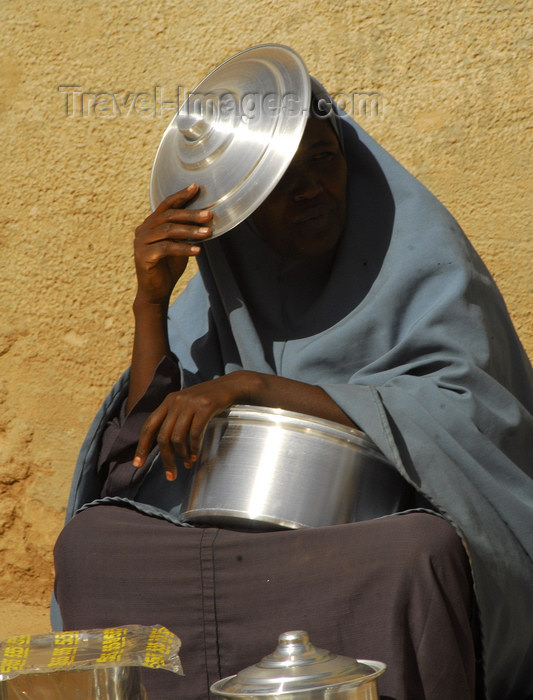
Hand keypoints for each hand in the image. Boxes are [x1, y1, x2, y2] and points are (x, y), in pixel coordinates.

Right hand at [133, 184, 212, 304]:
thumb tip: (204, 217)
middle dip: (191, 214)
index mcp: (150, 224)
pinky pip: (166, 248)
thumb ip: (184, 231)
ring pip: (168, 231)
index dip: (181, 196)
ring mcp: (141, 242)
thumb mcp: (178, 245)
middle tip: (209, 215)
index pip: (166, 205)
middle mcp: (143, 230)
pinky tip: (198, 251)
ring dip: (190, 231)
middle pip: (169, 216)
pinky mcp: (143, 256)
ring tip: (207, 233)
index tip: (196, 188)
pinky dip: (183, 249)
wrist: (156, 291)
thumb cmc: (168, 267)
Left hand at [133, 371, 256, 480]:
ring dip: (182, 454)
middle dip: (166, 459)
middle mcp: (176, 401)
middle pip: (163, 436)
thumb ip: (174, 419)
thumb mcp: (186, 405)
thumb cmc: (207, 401)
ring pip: (178, 437)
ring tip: (187, 462)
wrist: (230, 386)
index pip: (149, 426)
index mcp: (168, 402)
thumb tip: (165, 447)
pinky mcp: (205, 406)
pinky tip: (195, 455)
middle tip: (171, 474)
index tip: (138, 464)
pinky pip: (195, 433)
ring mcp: (190, 403)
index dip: (142, 446)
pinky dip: (194, 448)